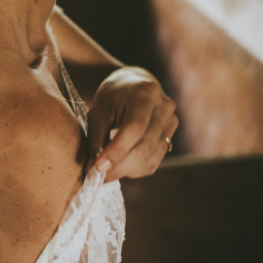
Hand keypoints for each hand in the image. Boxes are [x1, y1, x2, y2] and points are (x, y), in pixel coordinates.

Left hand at [86, 66, 178, 182]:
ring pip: (150, 158)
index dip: (116, 151)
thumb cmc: (112, 97)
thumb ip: (95, 137)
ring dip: (125, 171)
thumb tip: (92, 168)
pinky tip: (119, 167)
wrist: (133, 86)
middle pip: (144, 147)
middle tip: (97, 176)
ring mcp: (171, 123)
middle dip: (118, 166)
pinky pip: (153, 162)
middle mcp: (164, 108)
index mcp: (145, 94)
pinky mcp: (170, 137)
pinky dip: (133, 170)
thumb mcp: (97, 111)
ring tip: (105, 173)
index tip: (97, 167)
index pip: (135, 128)